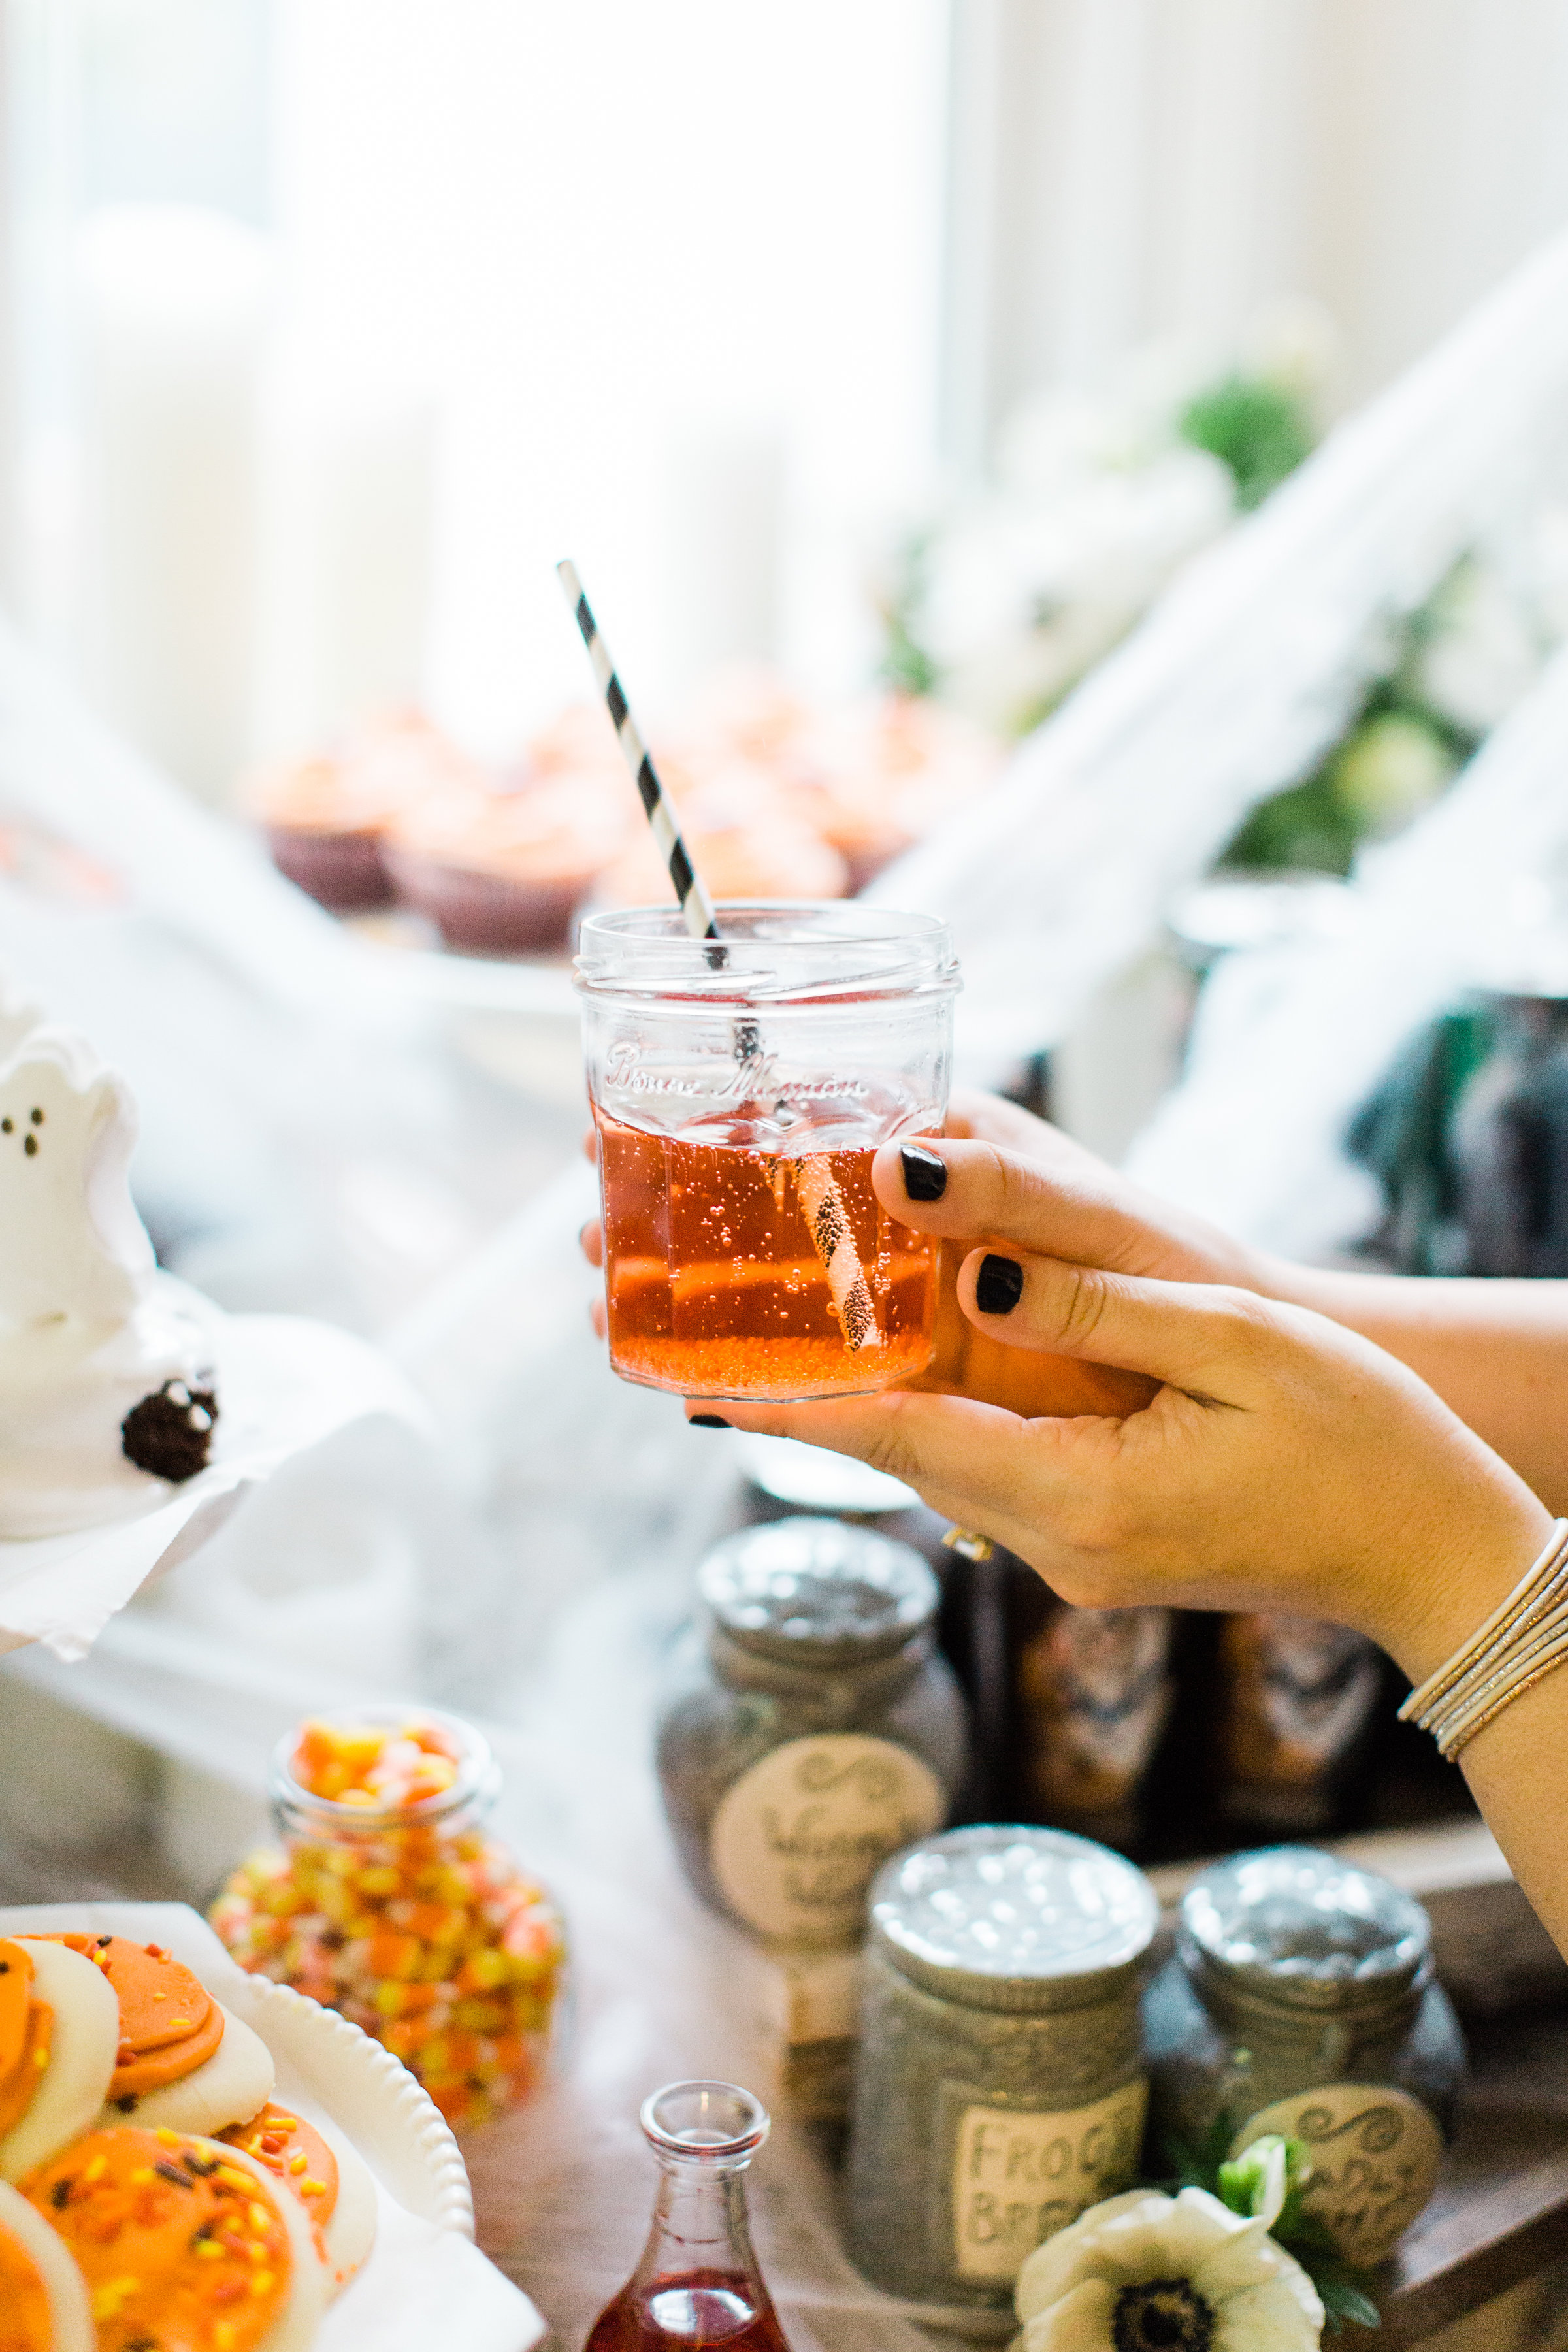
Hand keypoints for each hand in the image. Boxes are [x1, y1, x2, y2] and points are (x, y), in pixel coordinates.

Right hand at [576, 1090, 1258, 1407]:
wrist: (1257, 1368)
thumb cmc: (1191, 1271)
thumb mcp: (1105, 1218)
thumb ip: (1011, 1191)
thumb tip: (897, 1163)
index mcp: (960, 1148)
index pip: (816, 1124)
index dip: (722, 1132)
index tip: (627, 1137)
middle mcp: (930, 1212)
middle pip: (781, 1208)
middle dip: (684, 1220)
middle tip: (588, 1240)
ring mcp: (928, 1290)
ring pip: (797, 1289)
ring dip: (709, 1297)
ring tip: (614, 1310)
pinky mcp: (943, 1361)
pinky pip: (842, 1360)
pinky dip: (775, 1364)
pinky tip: (705, 1378)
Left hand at [696, 1135, 1552, 1682]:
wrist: (1438, 1558)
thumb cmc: (1364, 1442)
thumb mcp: (1240, 1343)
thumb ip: (1098, 1308)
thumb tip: (974, 1272)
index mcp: (1085, 1501)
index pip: (899, 1443)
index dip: (786, 1402)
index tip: (682, 1374)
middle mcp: (1056, 1549)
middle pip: (895, 1457)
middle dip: (792, 1392)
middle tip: (685, 1329)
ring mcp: (1073, 1559)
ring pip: (933, 1464)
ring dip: (854, 1401)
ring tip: (763, 1329)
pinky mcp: (1096, 1546)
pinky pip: (984, 1471)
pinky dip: (928, 1417)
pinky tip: (894, 1361)